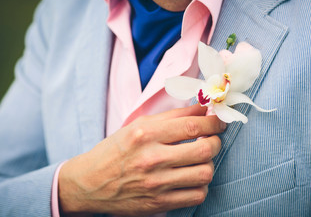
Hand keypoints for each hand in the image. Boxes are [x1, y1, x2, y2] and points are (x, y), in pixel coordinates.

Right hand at [58, 104, 224, 215]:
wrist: (90, 183)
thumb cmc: (116, 150)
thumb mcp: (139, 125)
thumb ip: (173, 115)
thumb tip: (204, 107)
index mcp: (146, 134)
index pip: (192, 125)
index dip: (214, 122)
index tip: (219, 121)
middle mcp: (152, 159)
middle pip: (204, 150)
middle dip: (215, 142)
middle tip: (211, 139)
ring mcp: (156, 184)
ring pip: (205, 174)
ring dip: (209, 164)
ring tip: (200, 160)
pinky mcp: (159, 203)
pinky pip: (196, 196)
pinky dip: (200, 185)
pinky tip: (191, 178)